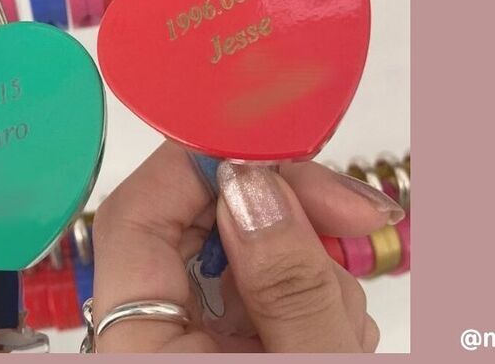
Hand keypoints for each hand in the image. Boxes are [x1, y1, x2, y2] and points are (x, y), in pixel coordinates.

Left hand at [91, 141, 402, 351]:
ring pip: (248, 256)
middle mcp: (159, 337)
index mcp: (142, 345)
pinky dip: (317, 299)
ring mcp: (201, 343)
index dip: (202, 164)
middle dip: (283, 210)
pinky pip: (270, 293)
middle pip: (200, 225)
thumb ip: (286, 286)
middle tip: (357, 214)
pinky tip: (343, 335)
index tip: (280, 150)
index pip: (137, 215)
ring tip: (349, 327)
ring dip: (313, 266)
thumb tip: (259, 185)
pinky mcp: (237, 348)